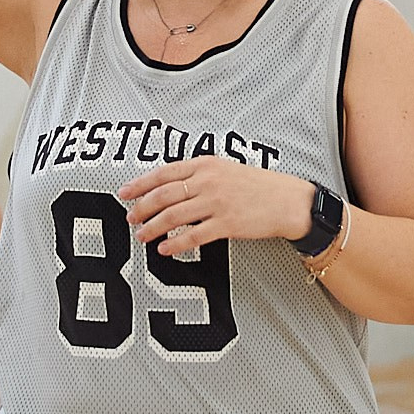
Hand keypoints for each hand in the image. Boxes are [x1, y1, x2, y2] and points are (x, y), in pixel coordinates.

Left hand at [121, 157, 312, 259]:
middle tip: (130, 218)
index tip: (124, 193)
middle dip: (141, 208)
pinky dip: (175, 243)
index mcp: (206, 164)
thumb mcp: (226, 169)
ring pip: (173, 216)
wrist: (289, 201)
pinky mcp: (226, 224)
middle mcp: (209, 181)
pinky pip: (193, 236)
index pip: (164, 173)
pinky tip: (164, 249)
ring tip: (142, 236)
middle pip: (163, 195)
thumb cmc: (259, 186)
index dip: (140, 184)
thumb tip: (169, 188)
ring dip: (152, 227)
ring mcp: (217, 203)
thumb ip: (199, 174)